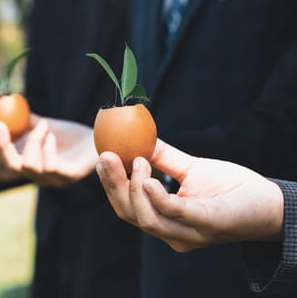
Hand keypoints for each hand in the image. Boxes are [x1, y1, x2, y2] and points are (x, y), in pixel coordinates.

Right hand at [0, 115, 97, 186]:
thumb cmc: (71, 135)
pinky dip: (47, 150)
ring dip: (32, 142)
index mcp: (27, 163)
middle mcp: (37, 175)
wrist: (101, 139)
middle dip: (0, 146)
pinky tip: (51, 136)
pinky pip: (52, 167)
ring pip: (29, 166)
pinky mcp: (71, 176)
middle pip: (10, 166)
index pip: (0, 160)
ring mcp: (54, 178)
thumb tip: (0, 105)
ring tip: (44, 127)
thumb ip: (24, 121)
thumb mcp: (43, 126)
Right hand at [96, 139, 283, 251]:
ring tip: (135, 160)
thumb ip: (164, 159)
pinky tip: (147, 177)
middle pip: (129, 214)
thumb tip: (138, 138)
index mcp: (165, 221)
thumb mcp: (190, 169)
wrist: (270, 201)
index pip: (127, 207)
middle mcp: (172, 234)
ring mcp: (189, 233)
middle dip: (112, 186)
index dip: (110, 184)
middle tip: (105, 157)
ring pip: (146, 218)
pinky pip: (174, 213)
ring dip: (132, 188)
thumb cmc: (230, 188)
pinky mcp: (207, 225)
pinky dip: (156, 197)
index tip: (102, 156)